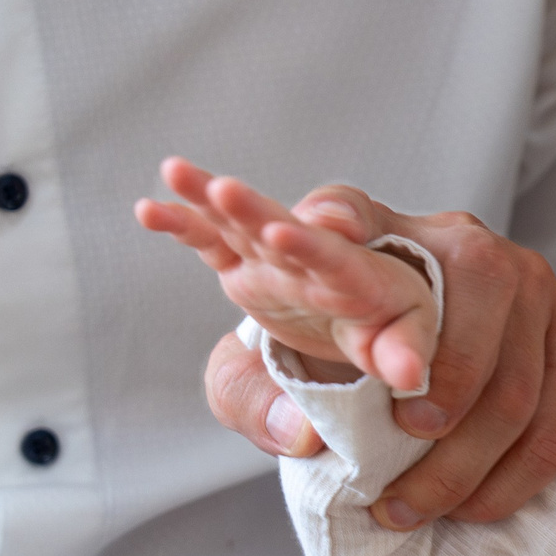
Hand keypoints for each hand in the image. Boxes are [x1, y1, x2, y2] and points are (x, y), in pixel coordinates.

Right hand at [140, 160, 438, 390]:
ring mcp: (279, 261)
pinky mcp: (250, 266)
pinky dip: (185, 225)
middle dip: (254, 210)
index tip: (281, 232)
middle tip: (225, 189)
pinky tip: (149, 209)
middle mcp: (316, 261)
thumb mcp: (406, 349)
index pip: (337, 259)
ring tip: (175, 171)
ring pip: (244, 224)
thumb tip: (392, 384)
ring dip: (211, 200)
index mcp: (362, 279)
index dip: (310, 245)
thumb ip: (402, 356)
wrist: (380, 331)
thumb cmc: (394, 338)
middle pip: (285, 228)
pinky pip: (216, 242)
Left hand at [189, 186, 555, 528]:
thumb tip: (301, 433)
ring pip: (517, 391)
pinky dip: (520, 474)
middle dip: (435, 430)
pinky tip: (476, 505)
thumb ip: (246, 389)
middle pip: (470, 340)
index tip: (382, 389)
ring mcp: (535, 286)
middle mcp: (470, 242)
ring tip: (420, 510)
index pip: (359, 225)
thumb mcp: (260, 362)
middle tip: (392, 489)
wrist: (403, 337)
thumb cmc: (332, 348)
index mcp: (381, 228)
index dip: (372, 308)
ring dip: (469, 469)